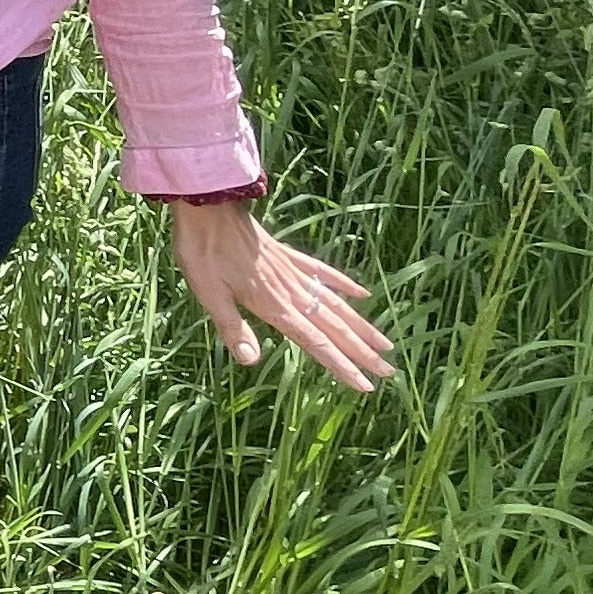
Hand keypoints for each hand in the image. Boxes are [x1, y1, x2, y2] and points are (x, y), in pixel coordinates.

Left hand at [169, 201, 395, 393]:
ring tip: (386, 343)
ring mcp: (294, 272)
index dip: (342, 366)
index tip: (366, 386)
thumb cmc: (203, 253)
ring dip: (363, 325)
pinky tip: (363, 294)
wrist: (209, 207)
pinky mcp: (288, 256)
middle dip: (363, 353)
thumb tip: (252, 361)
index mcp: (275, 306)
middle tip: (389, 373)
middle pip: (336, 328)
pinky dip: (345, 284)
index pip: (317, 343)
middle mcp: (292, 291)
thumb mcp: (209, 294)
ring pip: (337, 303)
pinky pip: (323, 272)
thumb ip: (232, 328)